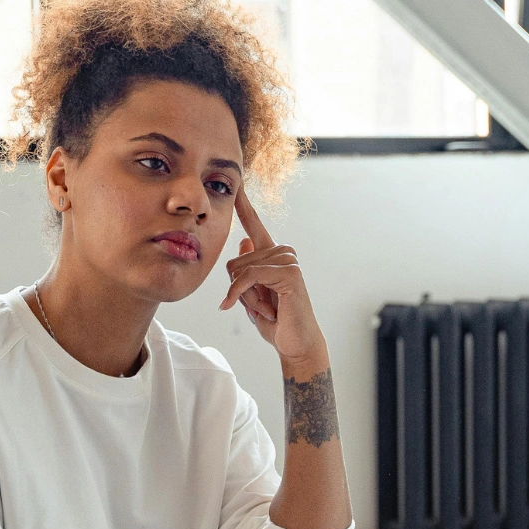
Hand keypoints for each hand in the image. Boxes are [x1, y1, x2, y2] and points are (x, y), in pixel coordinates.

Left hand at [220, 191, 324, 367]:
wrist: (295, 344)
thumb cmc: (276, 322)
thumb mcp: (252, 295)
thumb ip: (246, 270)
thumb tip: (243, 240)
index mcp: (272, 256)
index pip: (254, 225)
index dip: (244, 205)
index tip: (237, 185)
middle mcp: (282, 253)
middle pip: (235, 260)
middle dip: (238, 289)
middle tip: (260, 307)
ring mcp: (288, 260)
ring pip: (241, 269)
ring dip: (244, 296)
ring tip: (266, 309)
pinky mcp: (289, 272)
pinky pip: (249, 276)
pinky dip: (239, 293)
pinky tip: (232, 306)